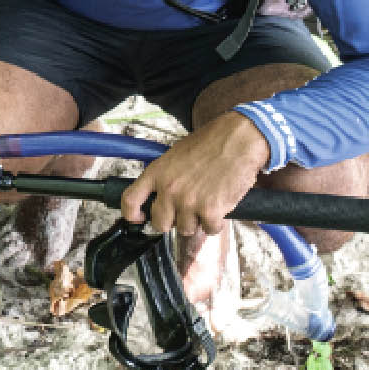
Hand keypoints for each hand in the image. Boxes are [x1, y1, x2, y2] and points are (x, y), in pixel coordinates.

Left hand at [120, 112, 270, 235]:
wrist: (238, 140)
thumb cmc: (209, 143)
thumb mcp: (175, 155)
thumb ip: (164, 176)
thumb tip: (161, 196)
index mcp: (156, 172)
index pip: (130, 200)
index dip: (131, 214)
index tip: (139, 218)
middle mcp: (168, 189)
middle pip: (159, 223)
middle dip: (171, 222)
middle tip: (183, 213)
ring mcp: (188, 202)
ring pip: (185, 229)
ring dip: (196, 222)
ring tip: (206, 204)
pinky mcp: (210, 211)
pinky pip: (209, 230)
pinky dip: (216, 224)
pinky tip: (220, 208)